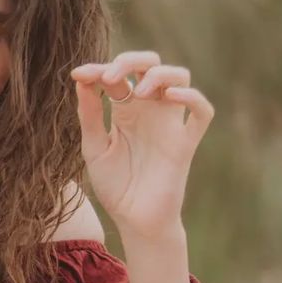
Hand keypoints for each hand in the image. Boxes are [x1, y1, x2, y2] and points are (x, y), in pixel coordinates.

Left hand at [69, 49, 214, 243]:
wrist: (134, 221)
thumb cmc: (115, 186)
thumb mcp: (94, 148)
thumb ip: (89, 116)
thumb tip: (81, 80)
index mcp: (125, 110)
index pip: (118, 76)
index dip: (98, 69)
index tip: (79, 75)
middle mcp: (149, 111)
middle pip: (151, 64)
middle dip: (131, 60)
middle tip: (110, 77)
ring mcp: (169, 124)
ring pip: (180, 77)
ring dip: (161, 74)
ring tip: (140, 91)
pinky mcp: (185, 142)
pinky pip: (202, 112)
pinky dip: (192, 98)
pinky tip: (170, 97)